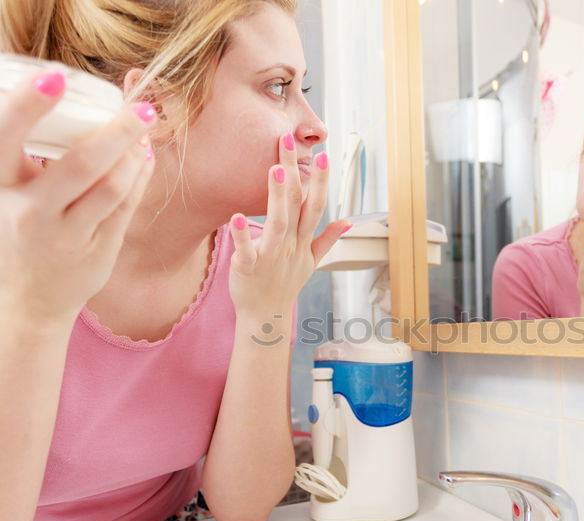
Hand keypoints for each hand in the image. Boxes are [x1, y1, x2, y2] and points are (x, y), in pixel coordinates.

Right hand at [0, 69, 155, 323]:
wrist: (26, 302)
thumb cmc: (13, 232)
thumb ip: (6, 145)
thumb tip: (3, 79)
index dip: (24, 105)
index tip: (54, 78)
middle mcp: (28, 212)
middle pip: (78, 163)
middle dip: (115, 131)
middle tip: (140, 107)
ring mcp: (64, 235)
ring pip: (111, 186)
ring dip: (134, 153)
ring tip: (143, 128)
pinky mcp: (96, 250)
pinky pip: (124, 206)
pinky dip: (138, 176)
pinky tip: (144, 158)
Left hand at [227, 134, 346, 323]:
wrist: (266, 317)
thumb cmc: (284, 285)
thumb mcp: (311, 262)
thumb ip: (327, 239)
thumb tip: (347, 221)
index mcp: (302, 239)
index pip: (315, 204)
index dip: (321, 180)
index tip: (324, 154)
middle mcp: (290, 244)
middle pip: (296, 204)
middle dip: (295, 171)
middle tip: (287, 140)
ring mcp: (271, 256)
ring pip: (278, 222)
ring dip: (278, 195)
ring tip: (276, 168)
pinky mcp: (249, 268)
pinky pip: (247, 250)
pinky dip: (241, 235)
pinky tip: (236, 216)